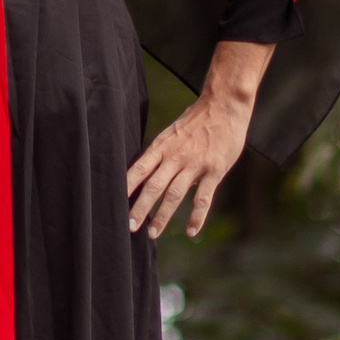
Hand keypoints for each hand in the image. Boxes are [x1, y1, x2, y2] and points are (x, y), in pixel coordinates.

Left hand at [125, 38, 272, 238]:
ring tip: (153, 233)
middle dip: (140, 208)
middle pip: (153, 186)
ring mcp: (195, 164)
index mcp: (162, 146)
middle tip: (130, 226)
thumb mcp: (173, 133)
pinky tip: (190, 231)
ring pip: (174, 195)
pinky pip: (203, 199)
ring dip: (162, 216)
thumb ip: (162, 153)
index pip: (139, 169)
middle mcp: (175, 156)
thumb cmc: (198, 120)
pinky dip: (196, 217)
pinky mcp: (214, 171)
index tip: (114, 202)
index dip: (126, 187)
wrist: (225, 105)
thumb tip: (147, 174)